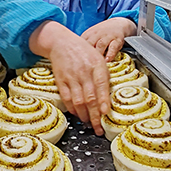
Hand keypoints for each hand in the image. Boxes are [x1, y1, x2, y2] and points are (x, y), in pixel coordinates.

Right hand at [29, 21, 110, 135]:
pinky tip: (77, 114)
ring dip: (84, 115)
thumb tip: (108, 97)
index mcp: (97, 66)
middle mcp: (84, 72)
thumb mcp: (98, 59)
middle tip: (98, 128)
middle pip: (90, 98)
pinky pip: (67, 98)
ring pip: (78, 101)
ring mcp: (72, 77)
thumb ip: (104, 76)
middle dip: (95, 116)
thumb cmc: (83, 51)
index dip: (103, 101)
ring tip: (89, 123)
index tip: (105, 114)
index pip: (101, 86)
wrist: (61, 43)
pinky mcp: (61, 81)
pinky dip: (72, 108)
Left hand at [81, 17, 136, 60]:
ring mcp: (107, 37)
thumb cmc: (101, 33)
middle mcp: (97, 34)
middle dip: (87, 53)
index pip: (81, 43)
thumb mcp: (91, 35)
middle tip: (85, 64)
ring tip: (96, 64)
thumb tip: (76, 57)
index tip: (76, 60)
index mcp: (89, 34)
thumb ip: (84, 45)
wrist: (117, 24)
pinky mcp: (117, 40)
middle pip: (90, 44)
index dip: (78, 52)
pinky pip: (113, 47)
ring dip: (98, 54)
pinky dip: (110, 54)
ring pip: (101, 45)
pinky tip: (107, 60)